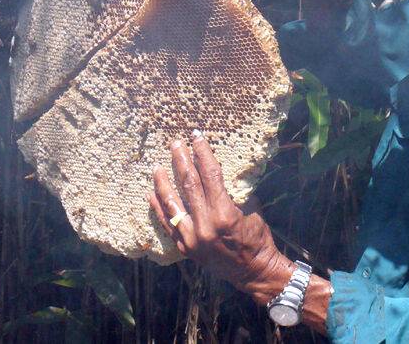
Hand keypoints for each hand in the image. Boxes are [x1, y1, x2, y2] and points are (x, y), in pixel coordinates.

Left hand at [149, 133, 292, 297]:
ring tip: (157, 167)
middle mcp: (204, 225)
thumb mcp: (251, 208)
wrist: (252, 271)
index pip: (209, 174)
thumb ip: (233, 189)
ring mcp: (191, 238)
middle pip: (189, 185)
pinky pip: (168, 224)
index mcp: (223, 213)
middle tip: (175, 144)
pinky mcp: (185, 248)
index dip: (202, 153)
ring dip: (164, 183)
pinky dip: (159, 208)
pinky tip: (151, 194)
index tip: (196, 136)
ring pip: (173, 204)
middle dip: (181, 161)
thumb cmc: (256, 237)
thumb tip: (218, 168)